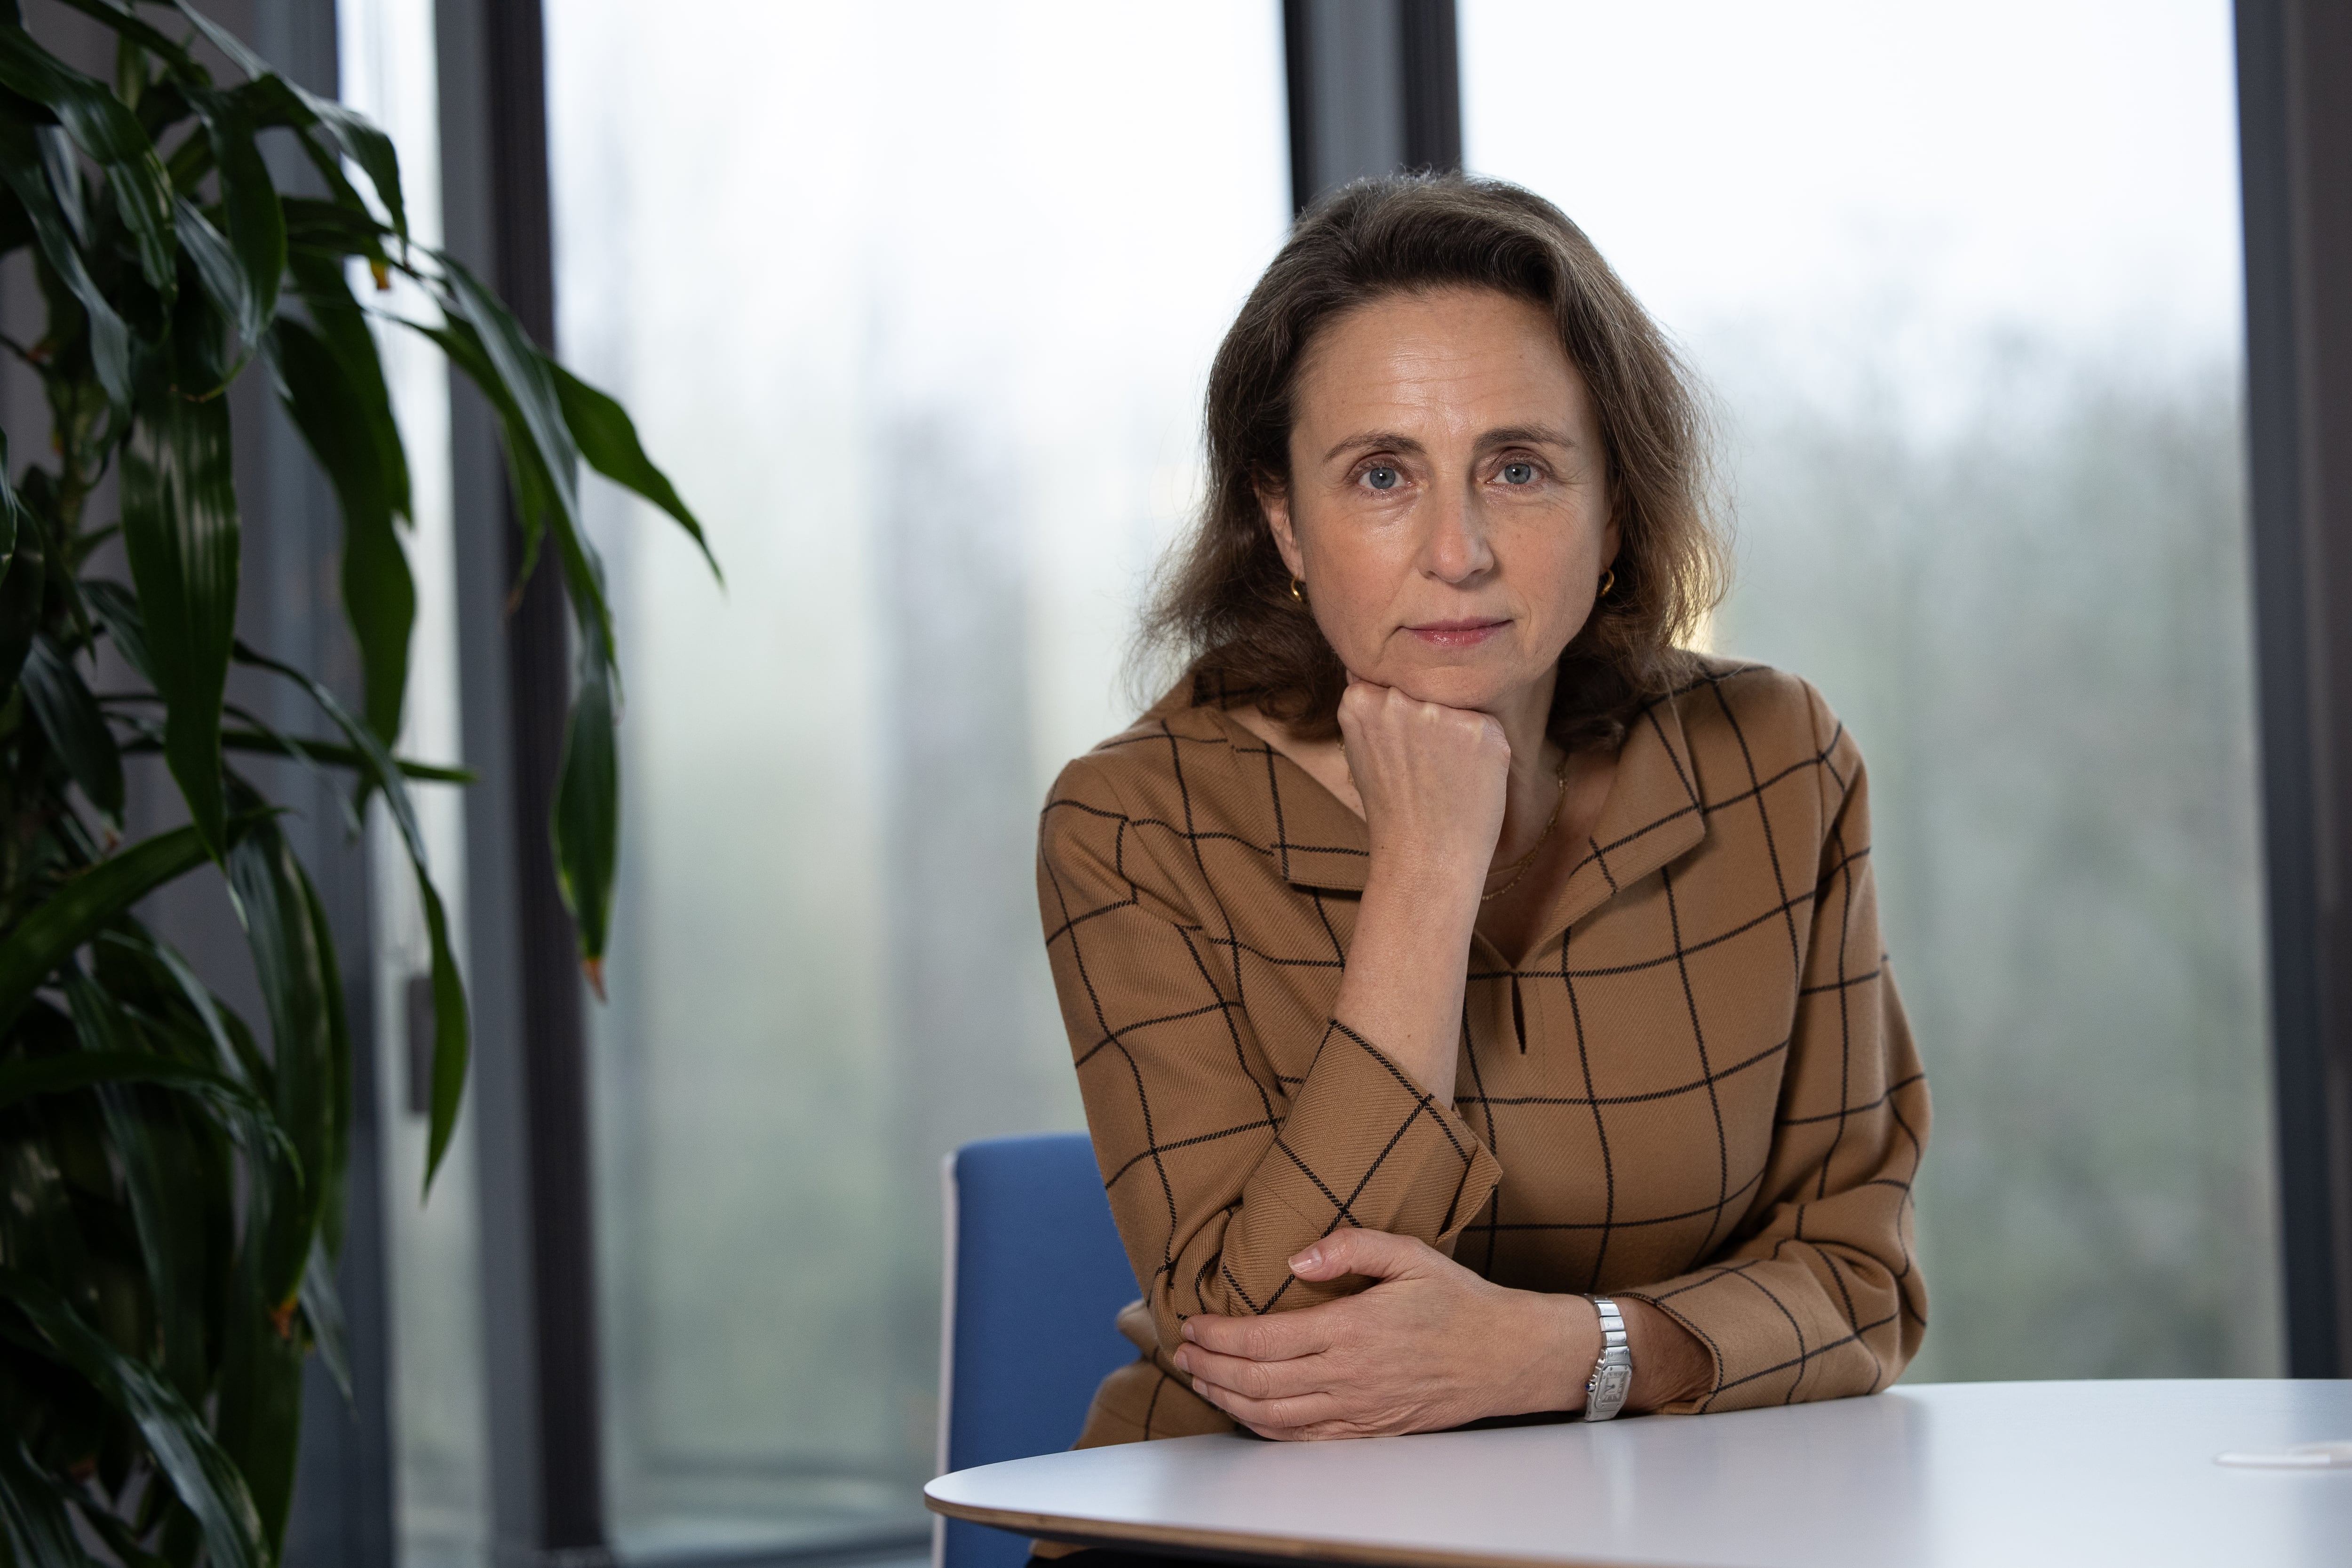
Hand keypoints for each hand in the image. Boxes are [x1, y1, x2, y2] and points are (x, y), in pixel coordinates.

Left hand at [1171, 1228, 1578, 1439]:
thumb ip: (1351, 1246)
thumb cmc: (1458, 1302)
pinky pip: (1304, 1438)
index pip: (1265, 1338)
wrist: (1507, 1356)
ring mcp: (1358, 1409)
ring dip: (1228, 1399)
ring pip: (1274, 1416)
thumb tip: (1296, 1258)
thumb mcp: (1410, 1254)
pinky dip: (1264, 1428)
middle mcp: (1349, 1376)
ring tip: (1200, 1379)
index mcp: (1353, 1330)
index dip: (1220, 1335)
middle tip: (1182, 1351)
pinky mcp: (1368, 1429)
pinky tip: (1245, 1413)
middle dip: (1210, 1367)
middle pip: (1258, 1381)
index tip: (1194, 1324)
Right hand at [1336, 678, 1510, 893]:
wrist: (1424, 859)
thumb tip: (1385, 670)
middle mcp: (1398, 699)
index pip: (1387, 677)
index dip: (1398, 711)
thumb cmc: (1393, 809)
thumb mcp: (1362, 750)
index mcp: (1359, 700)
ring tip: (1444, 775)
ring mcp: (1440, 712)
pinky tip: (1467, 780)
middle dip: (1427, 716)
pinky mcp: (1482, 729)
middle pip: (1423, 687)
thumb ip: (1373, 707)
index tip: (1399, 744)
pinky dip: (1483, 750)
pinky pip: (1486, 726)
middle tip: (1422, 765)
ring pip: (1456, 703)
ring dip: (1456, 731)